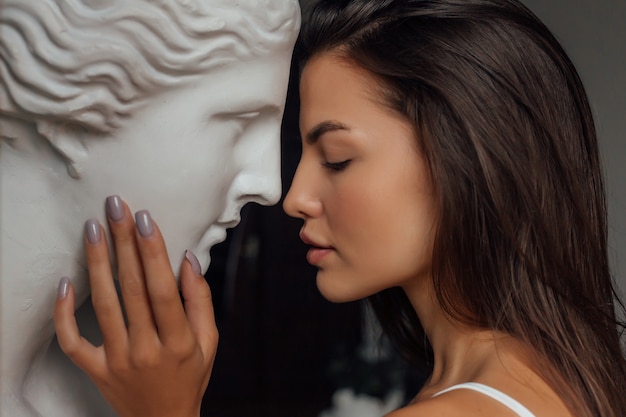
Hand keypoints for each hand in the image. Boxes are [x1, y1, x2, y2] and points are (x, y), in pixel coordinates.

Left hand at [54, 196, 216, 416]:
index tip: (144, 219)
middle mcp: (146, 350)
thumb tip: (187, 260)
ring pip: (103, 306)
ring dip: (98, 263)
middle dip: (124, 243)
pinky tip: (66, 281)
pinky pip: (72, 341)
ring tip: (93, 229)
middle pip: (132, 289)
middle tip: (115, 208)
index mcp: (179, 342)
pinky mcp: (96, 370)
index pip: (163, 289)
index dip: (153, 252)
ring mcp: (118, 361)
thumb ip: (200, 301)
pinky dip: (63, 313)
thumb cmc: (190, 377)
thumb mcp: (209, 342)